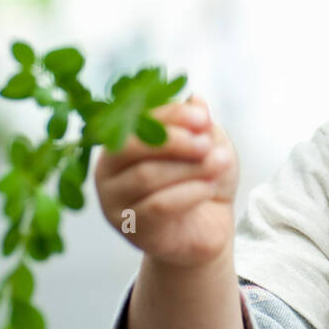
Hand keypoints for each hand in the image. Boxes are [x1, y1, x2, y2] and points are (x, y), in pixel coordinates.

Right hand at [94, 95, 238, 267]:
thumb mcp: (207, 144)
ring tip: (220, 163)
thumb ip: (197, 123)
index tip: (203, 116)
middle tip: (207, 143)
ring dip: (190, 167)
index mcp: (121, 139)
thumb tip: (194, 99)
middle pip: (132, 146)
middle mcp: (108, 169)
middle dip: (175, 141)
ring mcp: (114, 201)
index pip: (136, 118)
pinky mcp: (130, 229)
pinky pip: (158, 206)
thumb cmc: (201, 179)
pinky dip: (190, 192)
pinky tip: (210, 188)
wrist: (208, 227)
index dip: (170, 114)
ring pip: (147, 176)